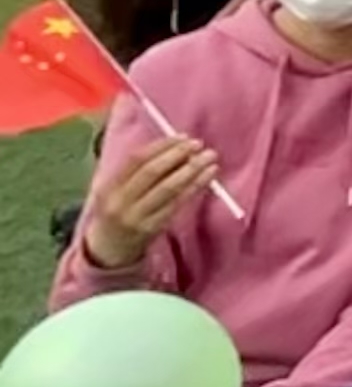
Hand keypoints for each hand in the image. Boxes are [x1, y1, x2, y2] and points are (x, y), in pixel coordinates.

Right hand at [80, 135, 219, 267]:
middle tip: (199, 144)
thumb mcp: (116, 191)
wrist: (107, 249)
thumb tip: (175, 148)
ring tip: (210, 157)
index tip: (183, 137)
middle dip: (177, 155)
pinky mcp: (154, 228)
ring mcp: (137, 216)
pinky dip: (195, 187)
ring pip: (168, 189)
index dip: (162, 146)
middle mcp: (121, 200)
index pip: (137, 160)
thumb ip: (137, 172)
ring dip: (192, 170)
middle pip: (152, 173)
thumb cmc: (118, 211)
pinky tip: (208, 176)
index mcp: (110, 186)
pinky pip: (177, 203)